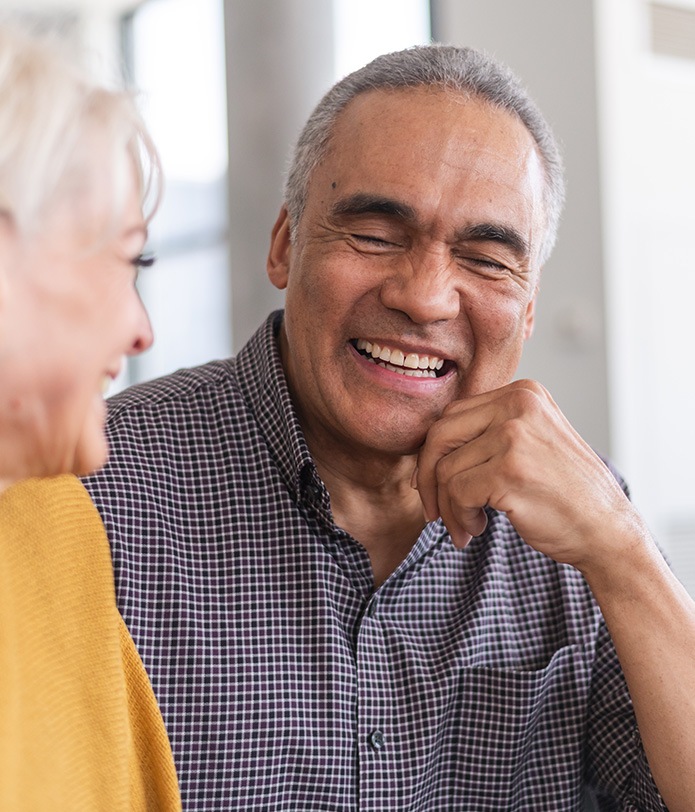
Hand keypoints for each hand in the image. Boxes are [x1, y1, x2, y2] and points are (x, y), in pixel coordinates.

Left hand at [415, 379, 637, 570]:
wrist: (607, 530)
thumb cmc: (563, 493)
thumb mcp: (530, 441)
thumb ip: (488, 431)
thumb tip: (427, 447)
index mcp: (523, 393)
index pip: (453, 415)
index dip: (435, 454)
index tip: (436, 485)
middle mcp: (519, 405)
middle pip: (440, 435)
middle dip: (429, 477)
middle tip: (436, 510)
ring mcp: (515, 435)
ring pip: (445, 469)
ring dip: (448, 506)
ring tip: (467, 525)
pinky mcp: (509, 470)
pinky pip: (456, 492)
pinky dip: (460, 516)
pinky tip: (478, 527)